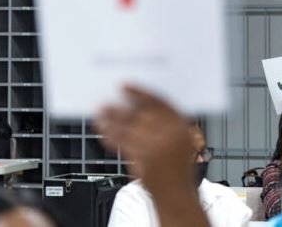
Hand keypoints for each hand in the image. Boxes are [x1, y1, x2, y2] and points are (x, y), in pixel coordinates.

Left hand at [95, 86, 209, 226]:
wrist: (177, 195)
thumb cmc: (177, 166)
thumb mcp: (181, 140)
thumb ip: (164, 123)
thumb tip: (136, 106)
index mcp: (181, 126)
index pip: (158, 102)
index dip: (139, 92)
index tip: (124, 87)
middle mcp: (170, 135)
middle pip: (140, 114)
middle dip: (120, 109)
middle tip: (105, 103)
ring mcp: (157, 148)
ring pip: (128, 129)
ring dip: (111, 121)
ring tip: (100, 116)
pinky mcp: (143, 161)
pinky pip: (122, 145)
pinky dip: (111, 137)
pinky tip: (104, 133)